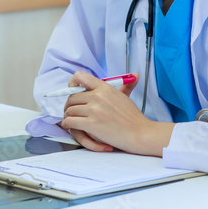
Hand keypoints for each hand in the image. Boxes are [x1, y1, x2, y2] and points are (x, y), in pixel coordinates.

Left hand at [60, 71, 174, 155]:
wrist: (140, 133)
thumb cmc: (133, 118)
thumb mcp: (126, 97)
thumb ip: (124, 86)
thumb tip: (134, 75)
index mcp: (105, 88)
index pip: (80, 77)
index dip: (72, 84)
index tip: (71, 91)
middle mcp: (98, 96)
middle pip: (71, 97)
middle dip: (69, 105)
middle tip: (71, 111)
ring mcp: (94, 110)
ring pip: (69, 110)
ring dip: (68, 116)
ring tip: (70, 120)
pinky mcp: (91, 124)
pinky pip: (70, 121)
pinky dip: (67, 124)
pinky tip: (69, 127)